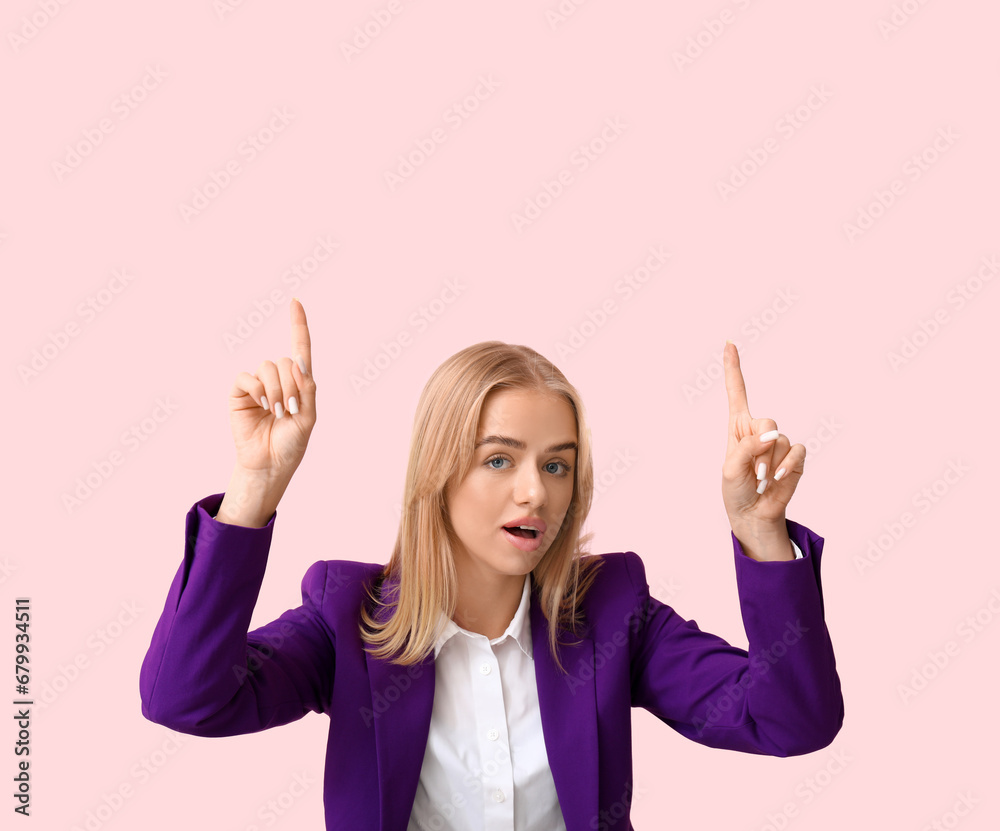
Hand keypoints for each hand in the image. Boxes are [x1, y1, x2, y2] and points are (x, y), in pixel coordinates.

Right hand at [227, 298, 316, 483]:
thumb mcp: (308, 417)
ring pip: (268, 367)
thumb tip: (298, 363)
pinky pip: (247, 377)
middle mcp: (278, 379)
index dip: (298, 325)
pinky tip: (262, 405)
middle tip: (289, 409)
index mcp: (299, 383)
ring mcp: (258, 385)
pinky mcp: (240, 392)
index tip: (295, 301)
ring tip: (276, 411)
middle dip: (291, 385)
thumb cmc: (291, 443)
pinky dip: (257, 389)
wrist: (269, 463)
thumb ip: (308, 390)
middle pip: (285, 360)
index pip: (300, 348)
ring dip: (276, 390)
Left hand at [721, 341, 804, 533]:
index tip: (729, 343)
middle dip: (760, 448)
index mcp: (738, 427)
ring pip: (780, 441)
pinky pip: (796, 451)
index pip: (736, 392)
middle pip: (767, 422)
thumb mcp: (730, 469)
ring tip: (761, 479)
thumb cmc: (735, 489)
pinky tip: (779, 478)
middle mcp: (758, 430)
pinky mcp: (794, 457)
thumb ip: (746, 448)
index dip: (733, 368)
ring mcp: (777, 444)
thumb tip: (772, 436)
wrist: (752, 512)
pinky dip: (788, 465)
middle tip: (753, 472)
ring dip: (769, 464)